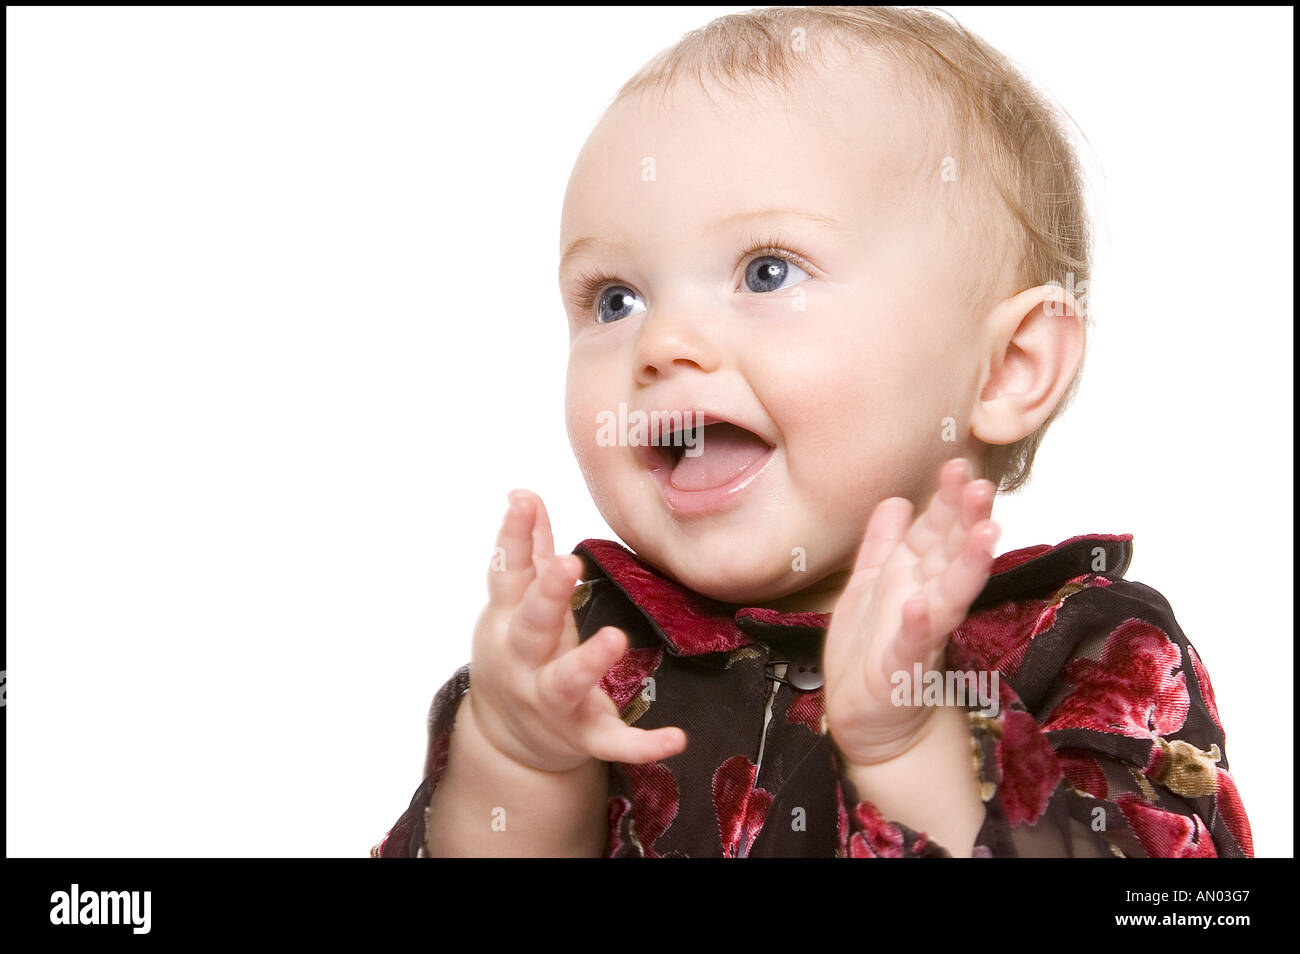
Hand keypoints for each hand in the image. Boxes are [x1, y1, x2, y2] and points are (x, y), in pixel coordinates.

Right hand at [464, 489, 687, 773]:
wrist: (506, 737)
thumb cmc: (520, 652)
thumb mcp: (516, 604)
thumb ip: (525, 549)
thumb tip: (522, 492)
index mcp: (509, 621)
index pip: (508, 574)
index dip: (514, 537)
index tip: (523, 500)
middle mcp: (523, 662)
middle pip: (531, 627)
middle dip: (547, 596)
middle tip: (567, 562)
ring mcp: (551, 701)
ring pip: (565, 684)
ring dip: (588, 662)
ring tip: (615, 638)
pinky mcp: (583, 735)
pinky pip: (612, 742)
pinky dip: (643, 744)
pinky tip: (677, 738)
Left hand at [823, 458, 999, 766]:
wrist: (867, 718)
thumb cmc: (870, 650)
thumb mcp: (868, 585)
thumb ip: (882, 543)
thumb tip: (897, 499)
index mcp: (915, 576)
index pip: (937, 531)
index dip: (948, 500)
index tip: (960, 465)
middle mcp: (925, 599)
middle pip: (951, 554)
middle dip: (967, 520)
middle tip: (982, 487)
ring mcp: (919, 634)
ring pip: (949, 593)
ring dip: (965, 565)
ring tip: (982, 535)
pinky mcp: (904, 668)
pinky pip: (914, 644)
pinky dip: (919, 625)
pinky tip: (920, 606)